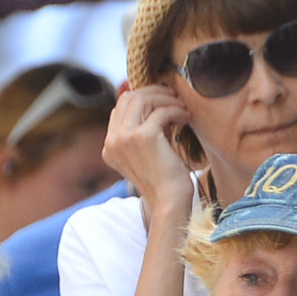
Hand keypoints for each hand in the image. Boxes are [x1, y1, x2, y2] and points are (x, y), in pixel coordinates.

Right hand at [104, 83, 202, 217]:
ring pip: (143, 99)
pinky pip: (161, 111)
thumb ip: (141, 130)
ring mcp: (125, 138)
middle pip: (130, 98)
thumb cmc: (164, 181)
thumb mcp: (146, 154)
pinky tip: (186, 117)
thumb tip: (152, 100)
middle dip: (155, 93)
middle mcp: (112, 141)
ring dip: (166, 99)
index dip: (143, 97)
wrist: (169, 203)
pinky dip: (176, 110)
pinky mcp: (143, 136)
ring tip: (182, 107)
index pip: (121, 106)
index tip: (164, 101)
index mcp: (110, 146)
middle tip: (175, 98)